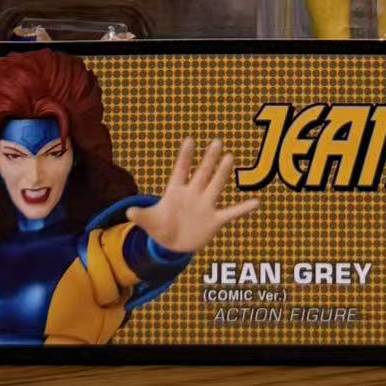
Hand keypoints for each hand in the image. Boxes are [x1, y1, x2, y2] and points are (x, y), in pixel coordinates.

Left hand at [124, 138, 259, 254]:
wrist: (172, 244)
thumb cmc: (160, 227)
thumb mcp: (149, 222)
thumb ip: (141, 216)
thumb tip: (128, 213)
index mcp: (175, 191)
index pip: (181, 170)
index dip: (185, 157)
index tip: (190, 140)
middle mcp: (193, 194)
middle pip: (202, 173)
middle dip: (209, 159)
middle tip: (217, 141)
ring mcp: (205, 205)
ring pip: (216, 186)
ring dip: (222, 173)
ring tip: (230, 158)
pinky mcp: (214, 221)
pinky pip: (231, 213)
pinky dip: (243, 209)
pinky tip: (257, 202)